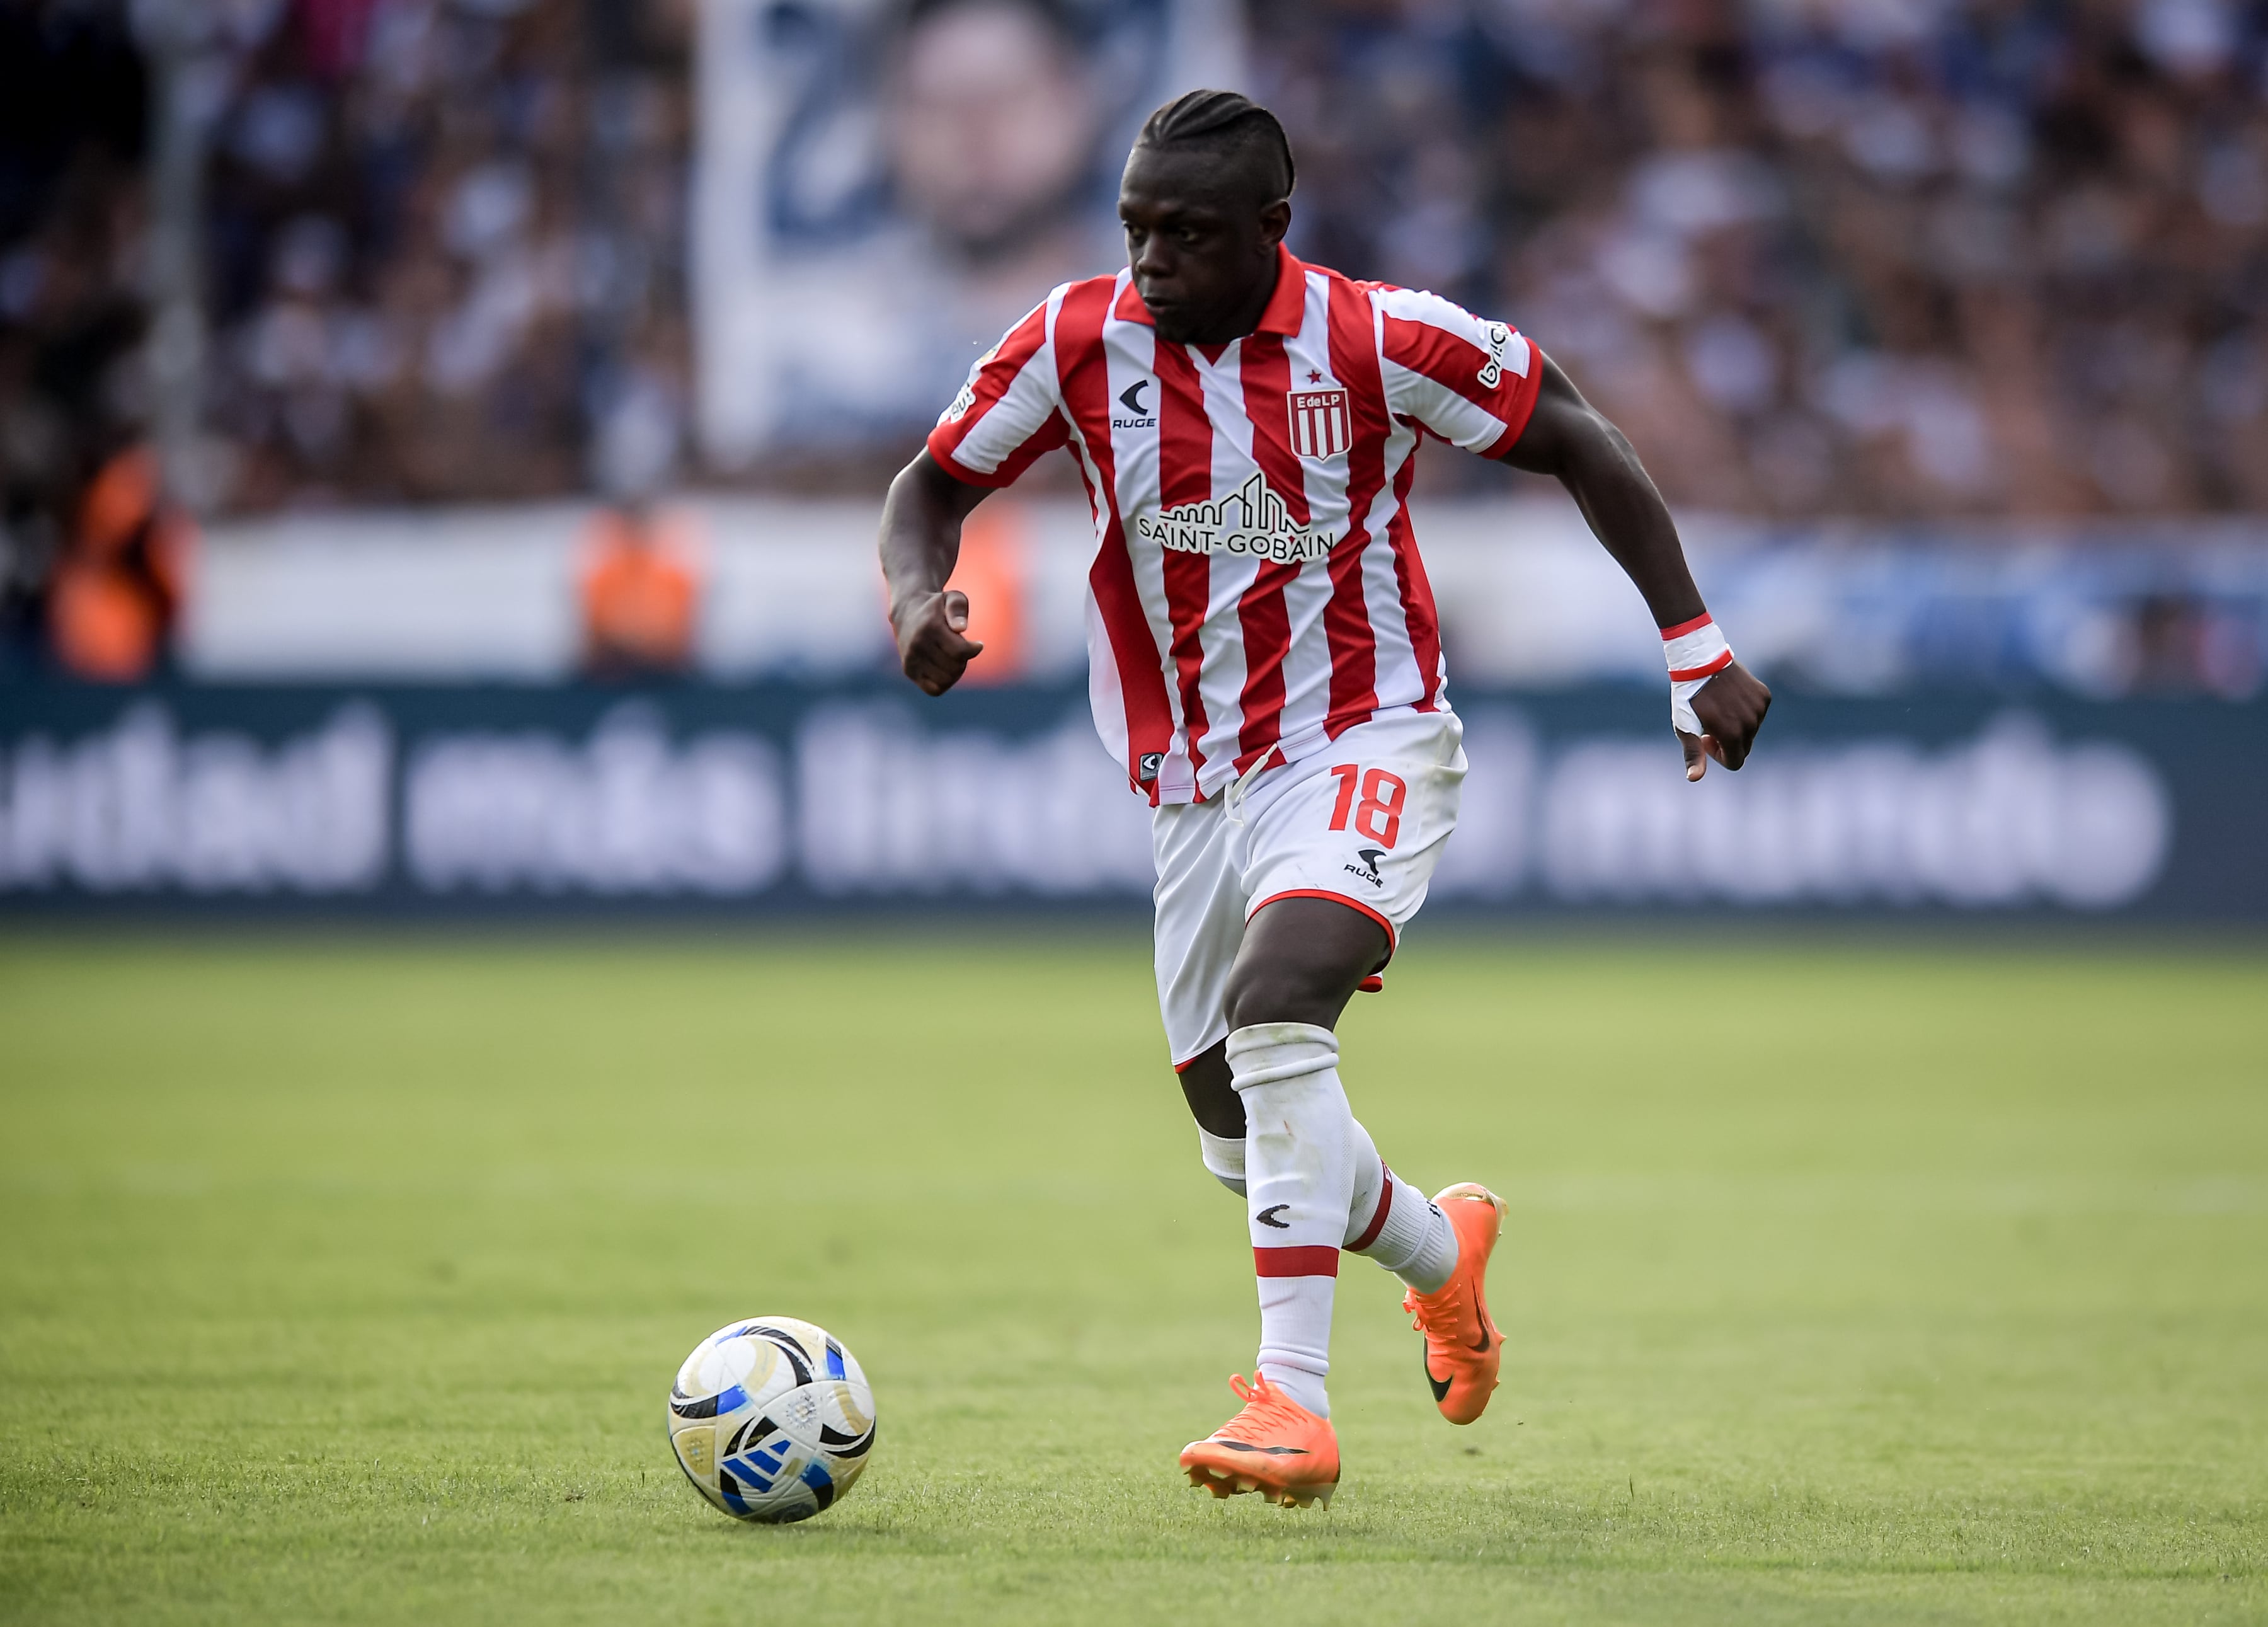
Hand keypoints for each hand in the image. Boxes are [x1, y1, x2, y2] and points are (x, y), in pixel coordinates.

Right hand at [893, 589, 983, 695]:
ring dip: (956, 672)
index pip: (960, 651)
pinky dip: (945, 684)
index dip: (974, 649)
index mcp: (930, 627)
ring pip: (946, 680)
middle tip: (961, 649)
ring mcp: (911, 659)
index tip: (977, 644)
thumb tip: (960, 628)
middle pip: (955, 667)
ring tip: (952, 658)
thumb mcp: (952, 598)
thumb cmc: (937, 605)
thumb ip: (958, 609)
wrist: (907, 609)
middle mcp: (918, 644)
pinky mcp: (908, 670)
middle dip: (964, 660)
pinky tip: (946, 670)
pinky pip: (934, 690)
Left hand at [1677, 658, 1770, 780]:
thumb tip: (1694, 778)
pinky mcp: (1764, 695)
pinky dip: (1744, 711)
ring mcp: (1759, 708)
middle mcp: (1751, 723)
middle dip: (1728, 743)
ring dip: (1736, 726)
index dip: (1719, 756)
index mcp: (1732, 735)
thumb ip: (1694, 754)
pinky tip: (1729, 698)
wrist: (1700, 661)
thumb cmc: (1688, 697)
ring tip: (1719, 709)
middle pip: (1744, 748)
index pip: (1735, 763)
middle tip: (1711, 724)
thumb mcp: (1686, 727)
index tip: (1707, 739)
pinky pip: (1757, 714)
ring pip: (1751, 731)